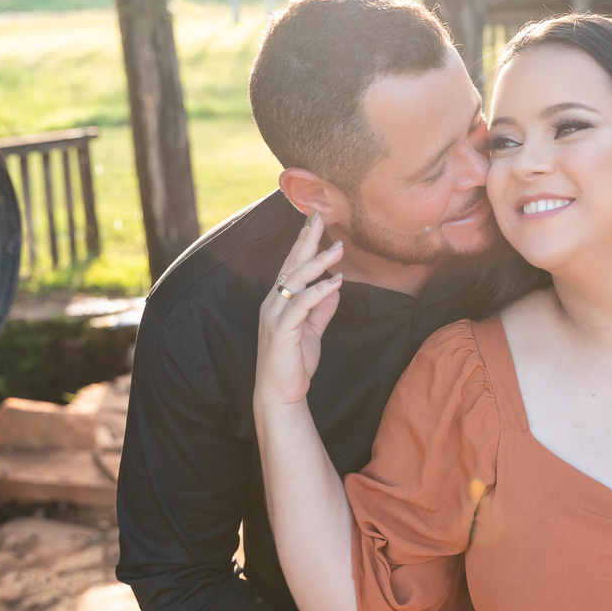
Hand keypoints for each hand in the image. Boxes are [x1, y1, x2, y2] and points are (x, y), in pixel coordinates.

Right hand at [255, 213, 344, 407]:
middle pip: (290, 265)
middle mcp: (273, 304)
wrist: (279, 394)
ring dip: (318, 263)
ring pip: (295, 281)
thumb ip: (321, 309)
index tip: (316, 220)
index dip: (303, 242)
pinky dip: (319, 292)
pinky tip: (337, 282)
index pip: (291, 266)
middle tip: (319, 215)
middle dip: (306, 239)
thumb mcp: (312, 331)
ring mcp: (275, 316)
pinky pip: (302, 305)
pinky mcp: (282, 331)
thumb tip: (336, 287)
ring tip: (338, 248)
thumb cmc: (293, 363)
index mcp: (279, 302)